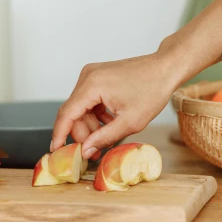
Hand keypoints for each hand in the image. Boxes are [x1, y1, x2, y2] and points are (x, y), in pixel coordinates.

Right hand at [51, 48, 183, 157]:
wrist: (166, 68)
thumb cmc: (153, 91)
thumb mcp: (130, 122)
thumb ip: (104, 138)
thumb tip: (85, 151)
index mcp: (92, 85)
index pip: (66, 114)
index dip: (59, 135)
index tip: (56, 152)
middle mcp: (87, 76)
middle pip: (74, 113)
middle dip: (82, 134)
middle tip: (93, 152)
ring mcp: (91, 75)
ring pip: (81, 108)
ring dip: (91, 126)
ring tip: (105, 141)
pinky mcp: (97, 77)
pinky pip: (89, 101)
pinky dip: (96, 115)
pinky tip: (110, 125)